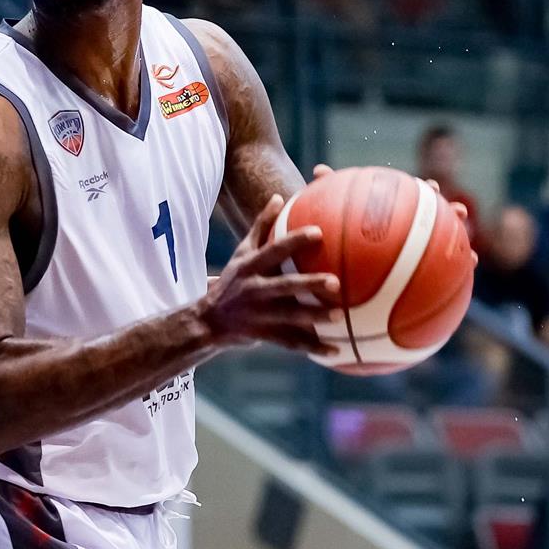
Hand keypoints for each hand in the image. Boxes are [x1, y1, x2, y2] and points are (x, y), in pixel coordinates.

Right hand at [193, 194, 342, 353]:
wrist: (208, 320)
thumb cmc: (232, 281)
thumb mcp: (241, 253)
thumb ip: (261, 226)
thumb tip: (279, 197)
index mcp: (250, 267)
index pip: (274, 251)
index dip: (295, 242)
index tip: (318, 232)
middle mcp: (254, 290)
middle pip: (284, 286)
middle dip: (308, 284)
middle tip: (335, 282)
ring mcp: (258, 315)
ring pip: (290, 317)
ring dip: (315, 317)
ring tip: (340, 316)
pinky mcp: (263, 335)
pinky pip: (291, 343)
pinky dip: (313, 347)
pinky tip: (335, 351)